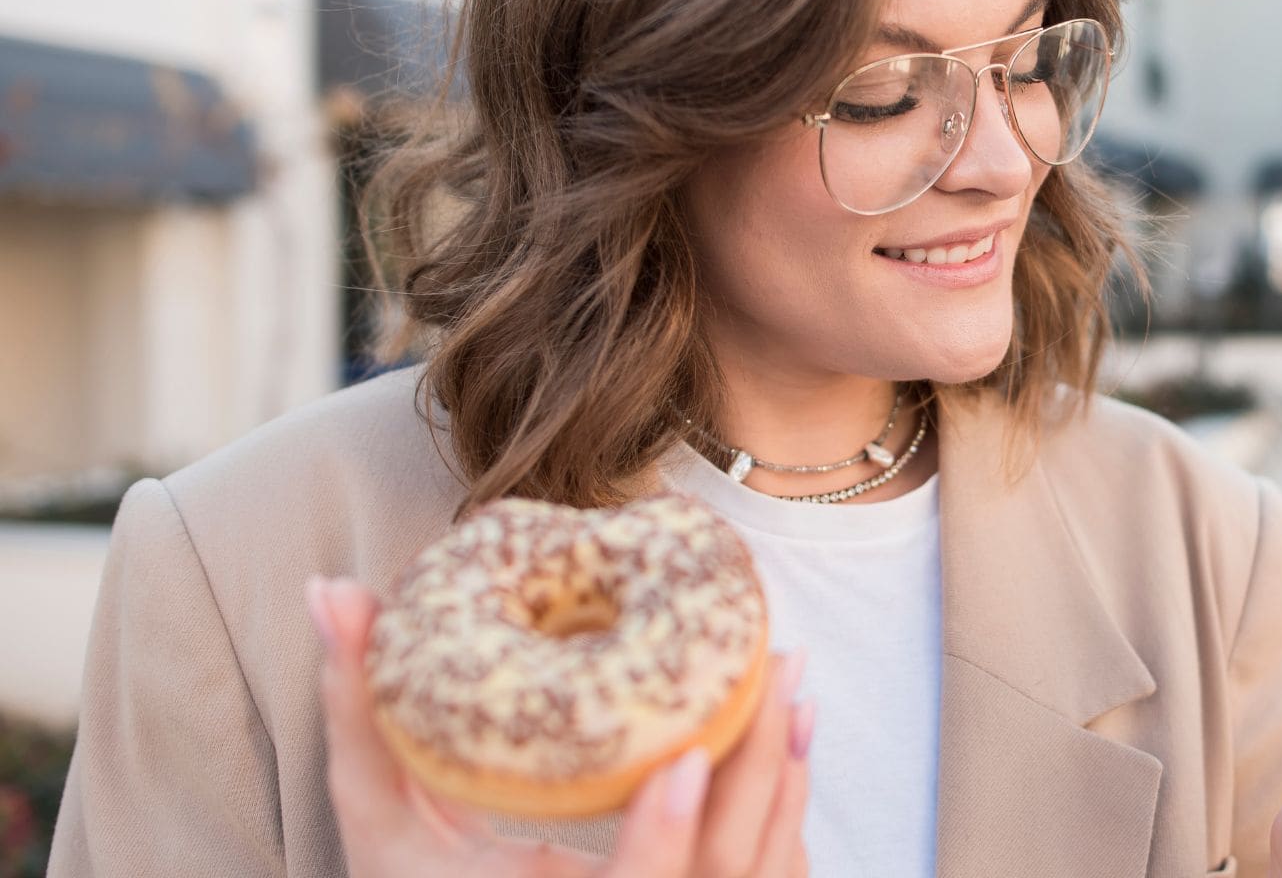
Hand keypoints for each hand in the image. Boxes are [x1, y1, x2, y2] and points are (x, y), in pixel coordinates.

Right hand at [307, 576, 813, 876]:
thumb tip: (329, 591)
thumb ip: (359, 714)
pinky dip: (783, 818)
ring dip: (785, 785)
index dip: (662, 840)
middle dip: (761, 777)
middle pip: (720, 876)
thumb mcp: (379, 820)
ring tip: (795, 691)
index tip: (687, 754)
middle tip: (779, 671)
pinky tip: (793, 739)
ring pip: (758, 877)